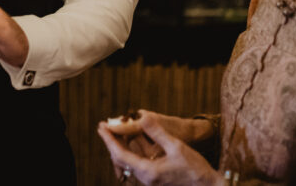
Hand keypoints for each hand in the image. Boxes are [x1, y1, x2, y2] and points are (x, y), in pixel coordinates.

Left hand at [97, 113, 221, 185]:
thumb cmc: (195, 169)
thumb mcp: (176, 146)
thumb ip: (157, 132)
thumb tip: (142, 115)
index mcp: (148, 172)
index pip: (120, 155)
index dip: (108, 139)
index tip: (100, 126)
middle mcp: (146, 178)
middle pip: (121, 159)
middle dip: (112, 142)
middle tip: (103, 126)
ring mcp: (151, 180)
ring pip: (130, 161)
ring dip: (122, 146)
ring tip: (116, 130)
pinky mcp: (156, 179)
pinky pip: (139, 163)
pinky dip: (133, 151)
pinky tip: (136, 140)